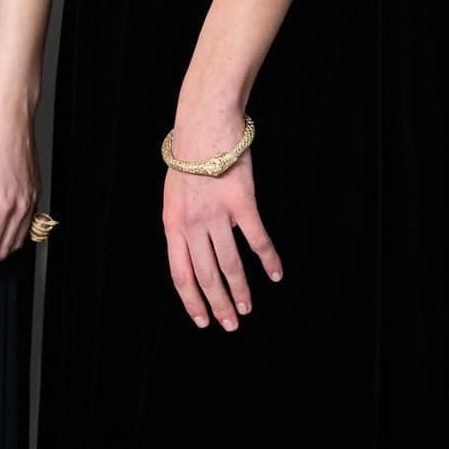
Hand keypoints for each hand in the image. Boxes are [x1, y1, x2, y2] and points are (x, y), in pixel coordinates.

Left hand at [162, 106, 281, 330]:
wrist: (204, 124)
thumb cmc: (188, 158)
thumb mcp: (173, 195)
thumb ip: (182, 225)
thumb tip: (193, 254)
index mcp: (172, 225)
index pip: (180, 275)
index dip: (192, 302)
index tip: (202, 321)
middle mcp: (193, 225)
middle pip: (207, 276)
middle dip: (219, 305)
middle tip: (231, 324)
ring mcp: (218, 215)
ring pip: (231, 265)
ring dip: (241, 291)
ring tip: (248, 309)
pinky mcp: (242, 203)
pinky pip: (257, 240)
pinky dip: (268, 260)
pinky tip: (275, 276)